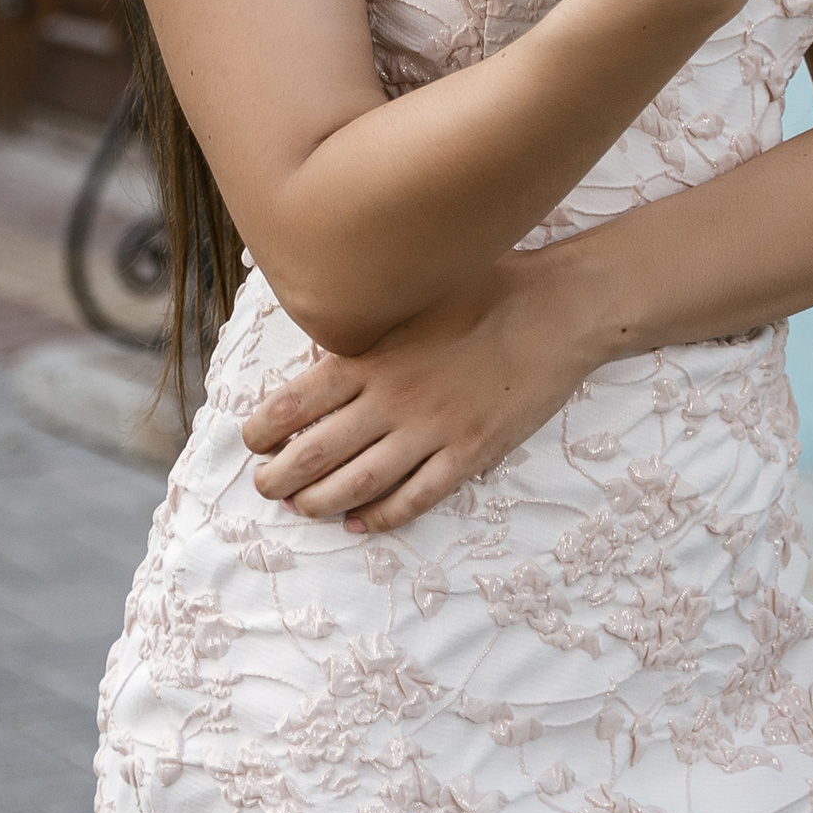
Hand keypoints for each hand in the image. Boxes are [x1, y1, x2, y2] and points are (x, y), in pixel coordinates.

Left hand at [243, 245, 608, 529]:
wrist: (560, 309)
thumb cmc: (489, 289)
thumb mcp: (418, 296)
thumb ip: (372, 328)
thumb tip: (326, 354)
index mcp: (376, 355)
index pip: (297, 401)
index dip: (264, 428)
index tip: (252, 440)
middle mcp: (395, 397)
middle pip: (316, 453)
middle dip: (279, 478)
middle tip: (266, 487)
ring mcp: (433, 430)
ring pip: (357, 484)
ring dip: (319, 503)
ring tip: (301, 508)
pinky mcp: (470, 453)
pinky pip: (415, 497)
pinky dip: (381, 517)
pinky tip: (361, 523)